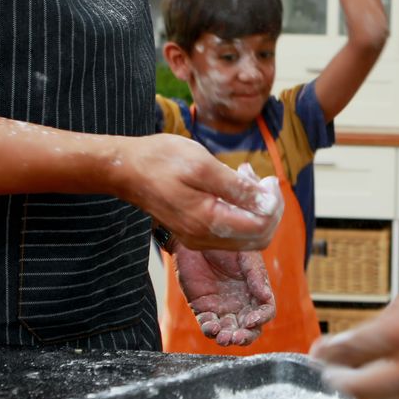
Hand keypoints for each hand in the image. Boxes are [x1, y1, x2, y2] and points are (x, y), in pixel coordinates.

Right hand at [110, 134, 282, 250]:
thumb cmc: (161, 160)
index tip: (268, 179)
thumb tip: (267, 201)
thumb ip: (236, 187)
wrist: (126, 169)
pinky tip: (236, 185)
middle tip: (262, 179)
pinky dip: (242, 210)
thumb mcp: (203, 165)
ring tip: (247, 176)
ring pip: (247, 236)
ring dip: (256, 208)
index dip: (273, 205)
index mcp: (206, 222)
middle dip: (269, 209)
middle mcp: (203, 238)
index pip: (260, 227)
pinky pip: (231, 230)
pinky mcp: (196, 232)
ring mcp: (199, 238)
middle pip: (259, 238)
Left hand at [172, 243, 275, 346]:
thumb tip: (267, 297)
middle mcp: (241, 302)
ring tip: (224, 337)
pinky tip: (211, 327)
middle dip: (245, 336)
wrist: (196, 235)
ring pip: (229, 331)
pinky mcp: (202, 308)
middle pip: (249, 328)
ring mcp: (221, 307)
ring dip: (228, 338)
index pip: (265, 311)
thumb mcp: (245, 255)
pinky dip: (210, 331)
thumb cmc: (224, 243)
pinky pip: (208, 325)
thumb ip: (256, 275)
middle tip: (237, 337)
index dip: (261, 319)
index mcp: (256, 290)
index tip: (252, 320)